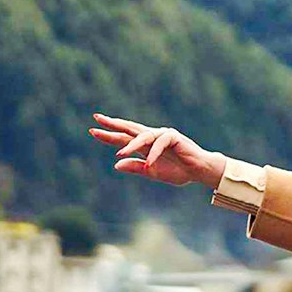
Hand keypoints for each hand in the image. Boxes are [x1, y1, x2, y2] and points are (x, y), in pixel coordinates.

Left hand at [88, 114, 225, 187]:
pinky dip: (154, 154)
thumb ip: (136, 167)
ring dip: (131, 145)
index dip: (109, 134)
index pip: (124, 138)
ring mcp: (163, 135)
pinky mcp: (174, 137)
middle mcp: (152, 136)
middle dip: (113, 124)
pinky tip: (149, 163)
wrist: (199, 172)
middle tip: (97, 119)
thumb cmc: (178, 171)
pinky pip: (160, 144)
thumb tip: (116, 164)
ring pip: (143, 136)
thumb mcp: (151, 173)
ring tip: (119, 152)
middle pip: (129, 128)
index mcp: (145, 145)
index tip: (92, 131)